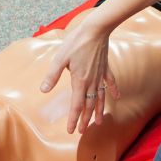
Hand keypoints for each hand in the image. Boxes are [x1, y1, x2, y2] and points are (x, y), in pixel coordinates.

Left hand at [40, 13, 118, 133]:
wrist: (95, 30)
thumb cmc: (76, 42)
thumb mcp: (60, 58)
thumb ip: (52, 75)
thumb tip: (44, 90)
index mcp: (80, 81)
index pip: (76, 105)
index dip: (74, 119)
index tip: (72, 131)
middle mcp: (92, 81)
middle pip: (89, 105)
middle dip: (85, 119)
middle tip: (83, 131)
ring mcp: (100, 75)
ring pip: (100, 97)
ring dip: (99, 110)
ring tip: (99, 122)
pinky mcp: (105, 67)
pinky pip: (110, 82)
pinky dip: (113, 89)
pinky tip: (117, 96)